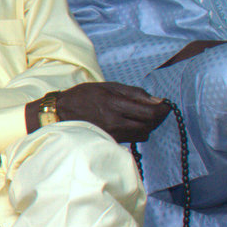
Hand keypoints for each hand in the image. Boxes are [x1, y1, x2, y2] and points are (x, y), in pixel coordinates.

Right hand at [50, 82, 170, 141]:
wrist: (60, 114)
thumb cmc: (84, 96)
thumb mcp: (108, 87)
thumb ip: (134, 93)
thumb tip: (158, 100)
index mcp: (115, 105)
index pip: (150, 112)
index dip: (163, 109)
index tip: (165, 104)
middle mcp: (115, 122)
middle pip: (150, 125)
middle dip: (158, 117)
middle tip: (158, 109)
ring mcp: (114, 134)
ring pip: (144, 134)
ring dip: (149, 125)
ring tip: (144, 115)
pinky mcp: (112, 140)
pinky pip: (134, 138)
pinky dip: (139, 130)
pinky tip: (132, 122)